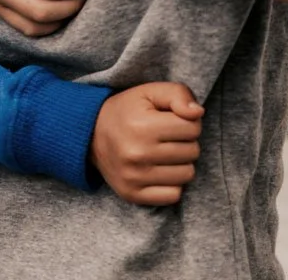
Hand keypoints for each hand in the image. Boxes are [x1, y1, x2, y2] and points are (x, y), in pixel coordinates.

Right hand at [90, 82, 204, 206]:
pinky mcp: (133, 194)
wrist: (90, 135)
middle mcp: (137, 154)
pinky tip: (159, 170)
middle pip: (192, 152)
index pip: (192, 128)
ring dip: (180, 163)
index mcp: (142, 126)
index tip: (172, 120)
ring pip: (187, 174)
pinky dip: (171, 183)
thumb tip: (198, 113)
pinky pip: (174, 195)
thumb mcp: (150, 92)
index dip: (187, 121)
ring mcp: (134, 178)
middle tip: (166, 136)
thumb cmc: (127, 111)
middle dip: (184, 141)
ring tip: (163, 152)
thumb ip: (178, 94)